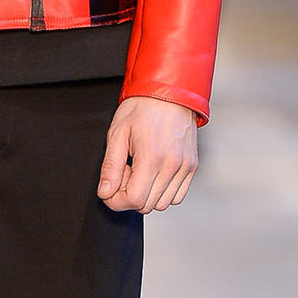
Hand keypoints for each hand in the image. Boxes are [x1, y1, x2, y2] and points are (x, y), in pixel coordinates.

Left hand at [98, 97, 197, 212]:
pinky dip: (163, 192)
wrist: (170, 92)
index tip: (111, 188)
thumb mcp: (118, 133)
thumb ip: (111, 167)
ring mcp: (185, 167)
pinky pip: (177, 196)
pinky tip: (154, 173)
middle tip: (126, 172)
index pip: (134, 200)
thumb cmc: (142, 107)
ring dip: (147, 194)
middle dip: (130, 195)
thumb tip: (105, 192)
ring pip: (162, 204)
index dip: (116, 200)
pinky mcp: (192, 167)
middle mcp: (172, 165)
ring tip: (141, 170)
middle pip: (147, 205)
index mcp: (152, 157)